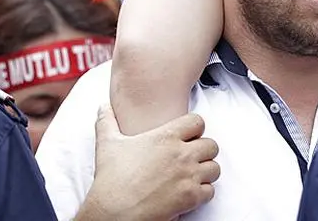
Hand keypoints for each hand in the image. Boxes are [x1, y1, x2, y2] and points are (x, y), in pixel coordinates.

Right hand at [78, 104, 219, 220]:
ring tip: (192, 175)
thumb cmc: (112, 179)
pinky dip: (203, 192)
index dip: (194, 128)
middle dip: (203, 151)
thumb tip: (103, 107)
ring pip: (214, 168)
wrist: (115, 211)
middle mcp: (181, 153)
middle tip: (191, 157)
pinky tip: (189, 192)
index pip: (197, 122)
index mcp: (166, 136)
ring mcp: (188, 176)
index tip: (186, 136)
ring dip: (206, 172)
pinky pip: (210, 191)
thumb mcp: (107, 144)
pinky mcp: (191, 197)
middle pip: (211, 145)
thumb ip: (107, 121)